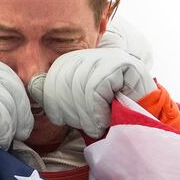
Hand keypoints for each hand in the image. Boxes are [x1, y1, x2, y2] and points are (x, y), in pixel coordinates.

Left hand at [28, 48, 155, 137]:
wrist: (145, 122)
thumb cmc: (109, 117)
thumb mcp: (78, 107)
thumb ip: (58, 96)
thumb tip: (34, 87)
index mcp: (78, 61)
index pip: (55, 74)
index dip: (53, 99)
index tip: (61, 119)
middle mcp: (92, 54)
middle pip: (65, 79)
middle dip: (70, 110)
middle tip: (83, 126)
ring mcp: (109, 56)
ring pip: (81, 85)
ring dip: (86, 114)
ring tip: (96, 125)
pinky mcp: (123, 64)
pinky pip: (96, 88)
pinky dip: (96, 111)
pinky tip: (104, 120)